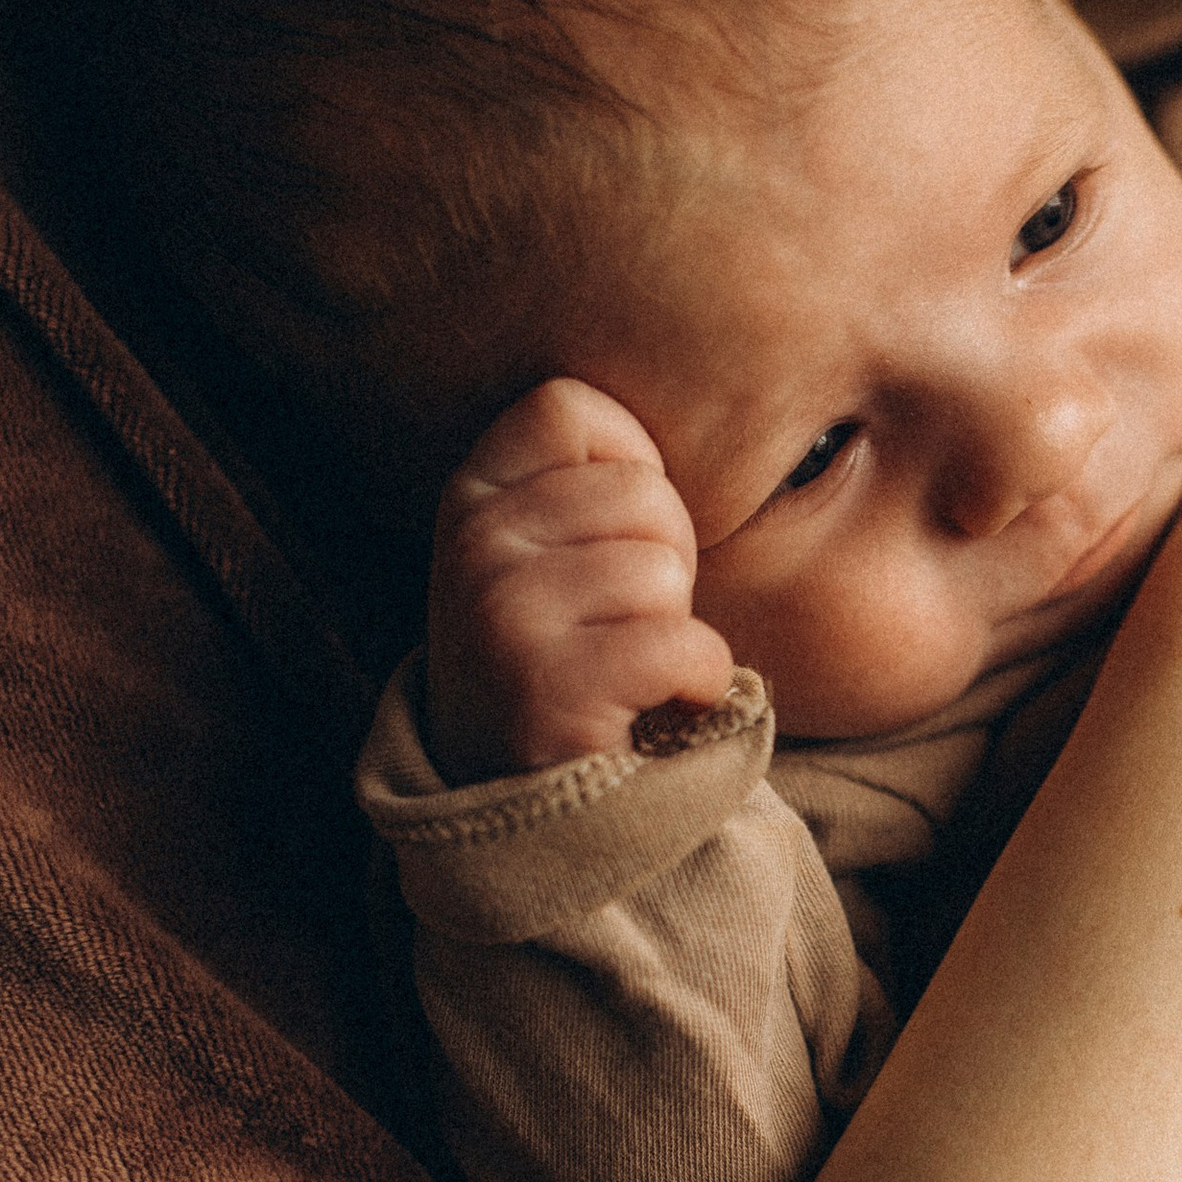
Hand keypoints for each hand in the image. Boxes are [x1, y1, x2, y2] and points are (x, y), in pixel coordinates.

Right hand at [425, 378, 735, 783]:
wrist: (523, 807)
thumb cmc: (571, 657)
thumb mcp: (548, 552)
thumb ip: (587, 481)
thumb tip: (710, 374)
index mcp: (472, 496)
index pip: (575, 406)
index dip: (628, 469)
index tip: (610, 541)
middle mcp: (471, 546)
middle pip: (643, 494)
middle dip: (664, 563)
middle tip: (621, 625)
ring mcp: (502, 616)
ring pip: (664, 571)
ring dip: (673, 629)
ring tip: (624, 668)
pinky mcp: (550, 689)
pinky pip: (684, 646)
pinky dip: (697, 684)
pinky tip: (653, 707)